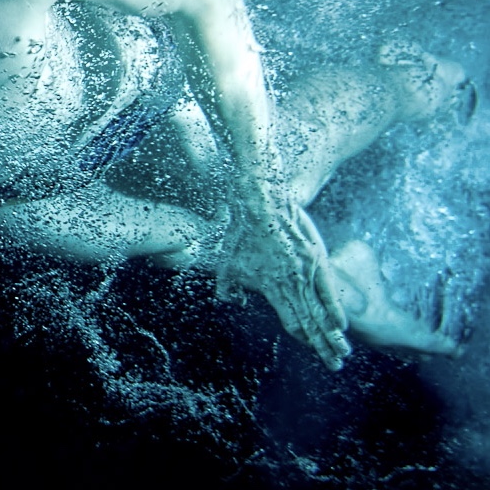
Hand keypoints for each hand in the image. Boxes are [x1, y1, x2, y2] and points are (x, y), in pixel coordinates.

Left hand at [222, 194, 351, 369]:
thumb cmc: (241, 235)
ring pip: (322, 309)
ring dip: (333, 333)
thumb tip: (236, 303)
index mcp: (272, 289)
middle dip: (323, 346)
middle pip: (311, 322)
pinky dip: (335, 307)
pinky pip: (329, 288)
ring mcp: (307, 271)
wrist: (261, 205)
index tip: (314, 353)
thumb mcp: (227, 265)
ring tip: (343, 351)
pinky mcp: (316, 258)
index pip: (292, 322)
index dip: (304, 339)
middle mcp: (292, 284)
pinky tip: (342, 323)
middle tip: (335, 365)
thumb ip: (229, 289)